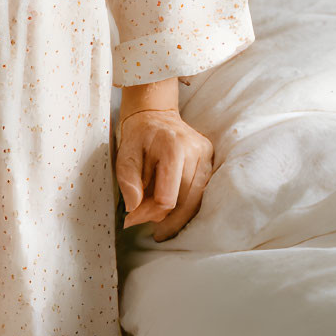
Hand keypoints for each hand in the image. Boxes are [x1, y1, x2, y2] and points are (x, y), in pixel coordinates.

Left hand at [114, 106, 214, 242]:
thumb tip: (133, 210)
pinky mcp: (211, 159)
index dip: (149, 213)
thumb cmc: (138, 136)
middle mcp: (196, 151)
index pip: (167, 198)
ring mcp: (207, 155)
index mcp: (173, 148)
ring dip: (176, 215)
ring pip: (196, 202)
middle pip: (184, 203)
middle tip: (144, 220)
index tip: (133, 217)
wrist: (155, 114)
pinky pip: (201, 193)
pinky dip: (185, 204)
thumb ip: (128, 182)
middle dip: (162, 217)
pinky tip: (171, 210)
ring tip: (157, 220)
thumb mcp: (124, 156)